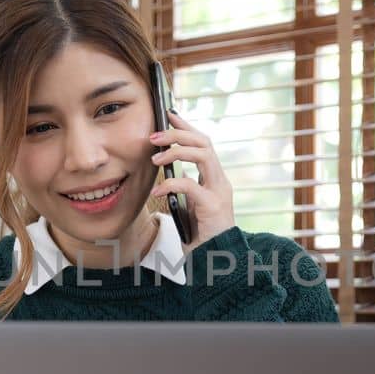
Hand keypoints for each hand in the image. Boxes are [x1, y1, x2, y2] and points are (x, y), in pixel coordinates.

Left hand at [149, 110, 234, 249]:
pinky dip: (171, 184)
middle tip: (154, 135)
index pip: (203, 142)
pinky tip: (157, 192)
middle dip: (178, 134)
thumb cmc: (200, 234)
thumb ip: (184, 187)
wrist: (215, 260)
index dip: (186, 126)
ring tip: (154, 159)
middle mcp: (220, 180)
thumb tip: (167, 169)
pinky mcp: (213, 206)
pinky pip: (191, 185)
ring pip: (203, 155)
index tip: (169, 113)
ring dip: (176, 151)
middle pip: (204, 142)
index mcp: (214, 178)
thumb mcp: (189, 205)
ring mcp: (219, 192)